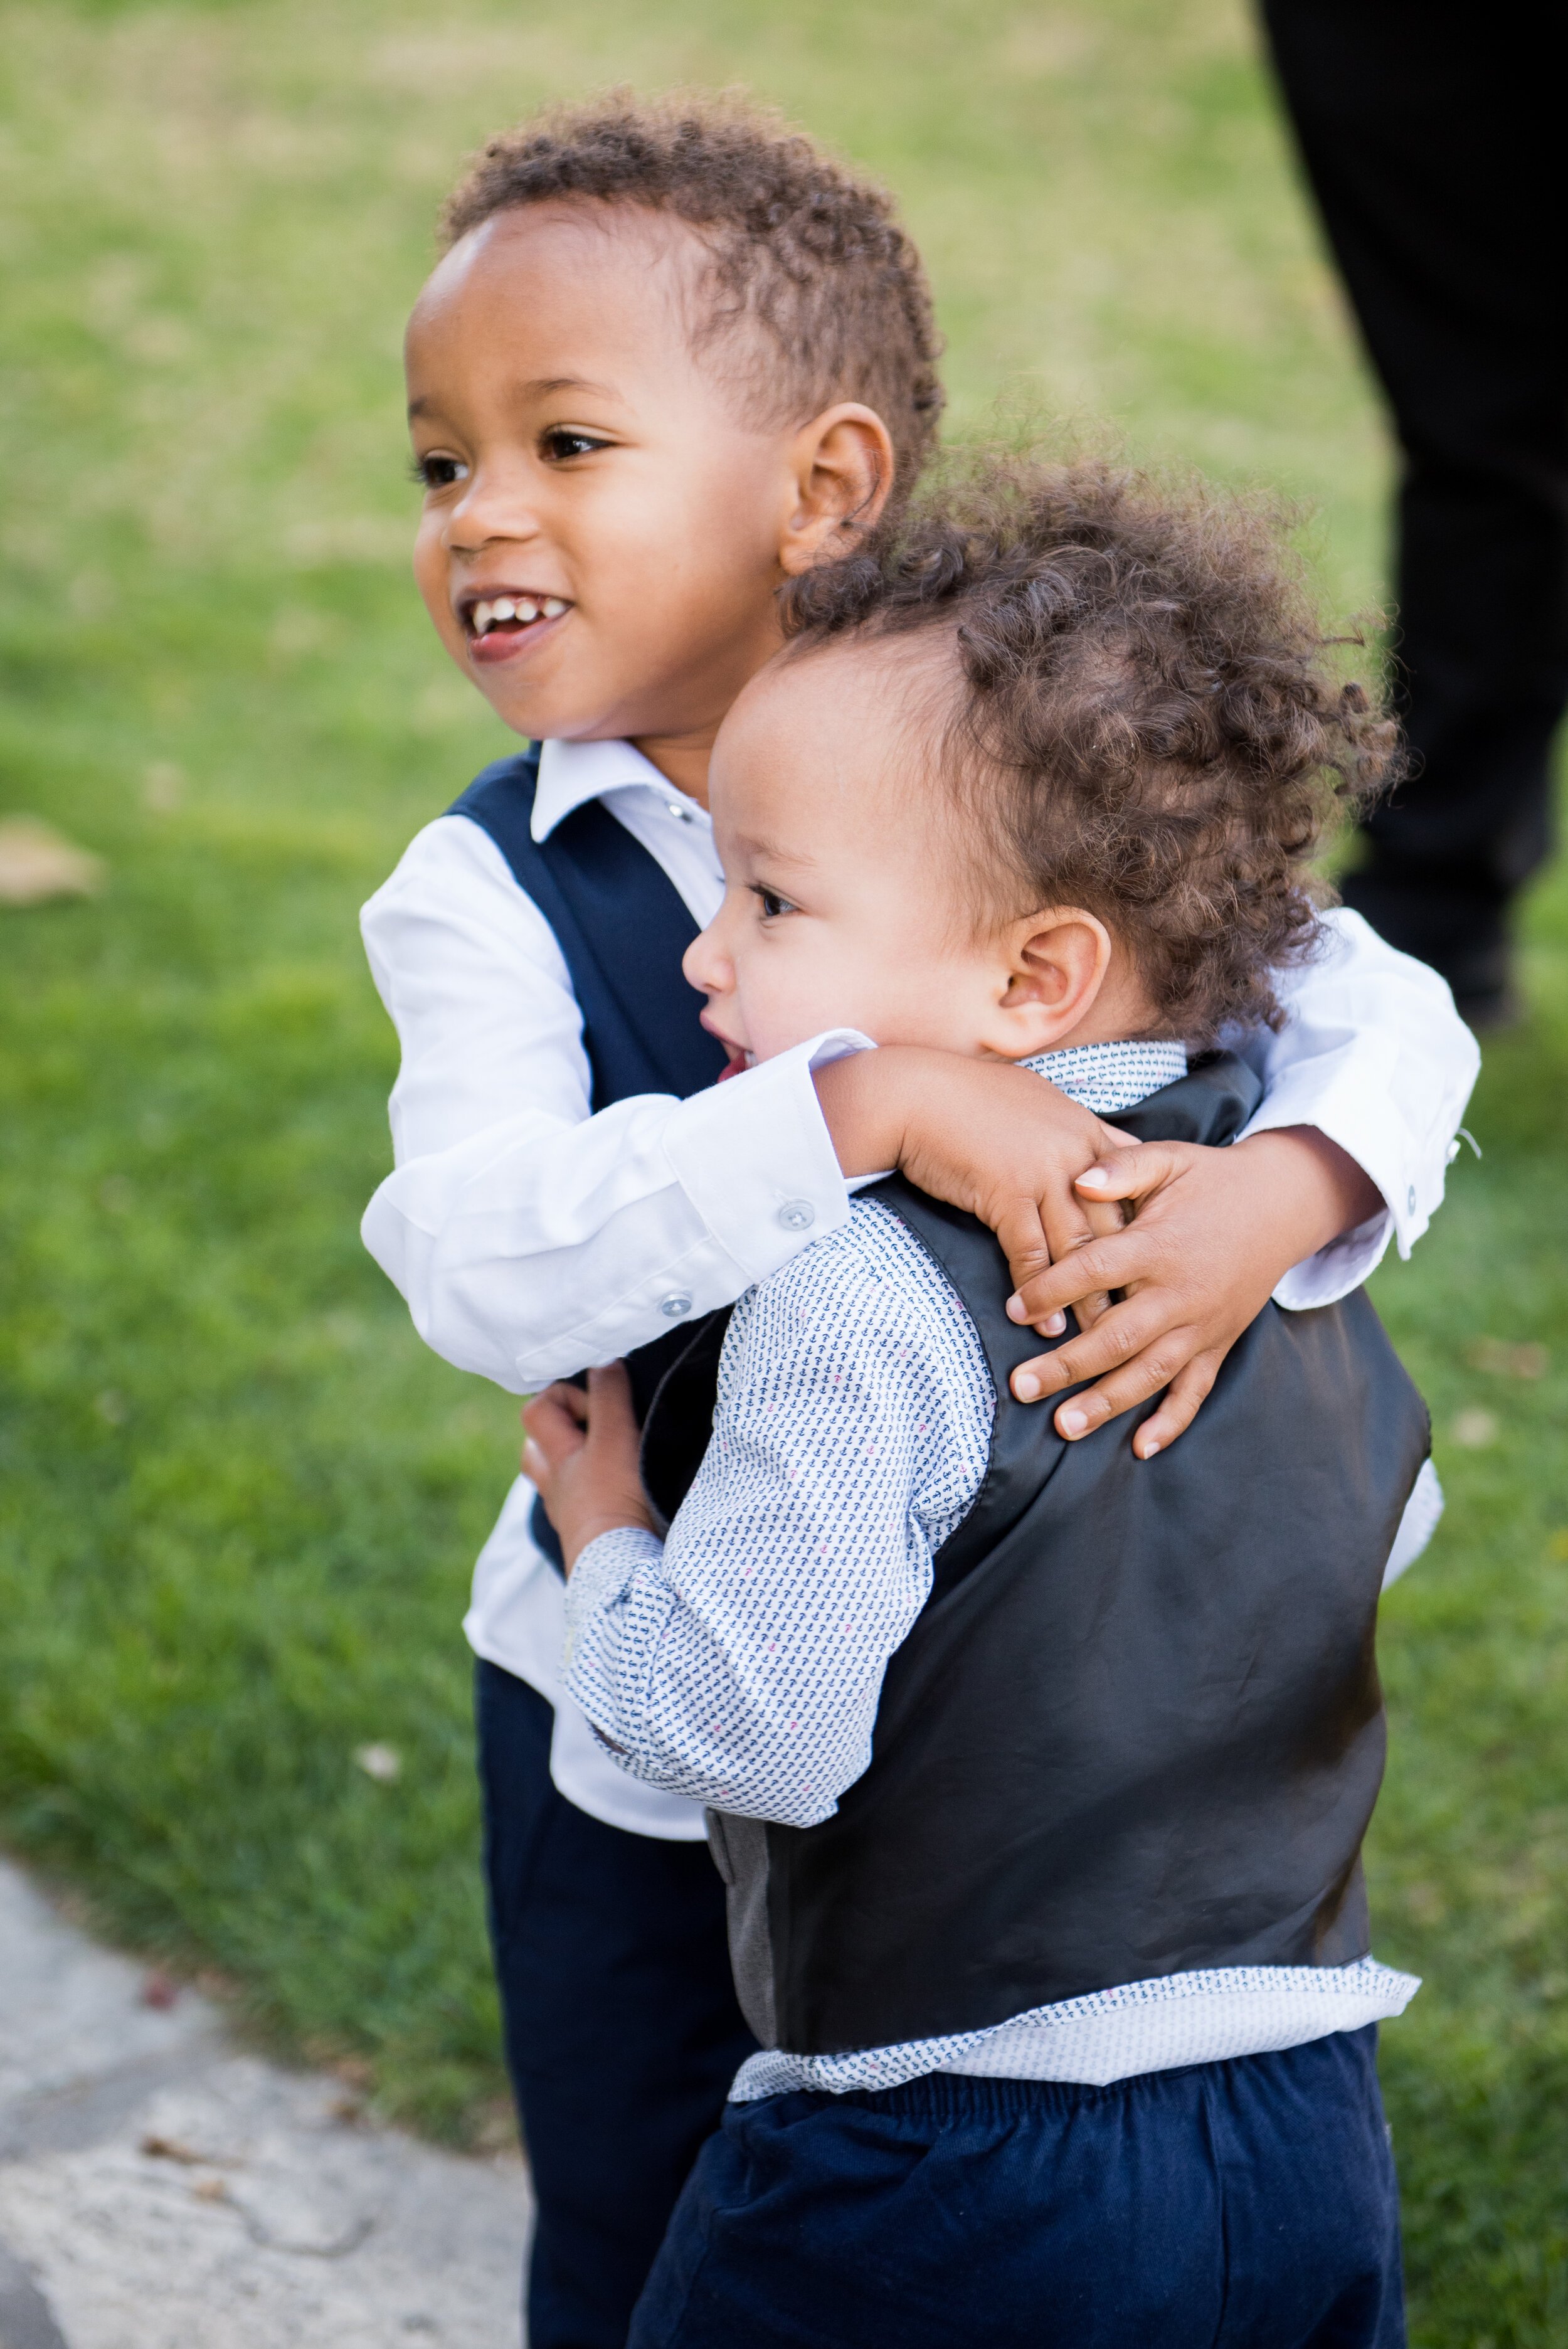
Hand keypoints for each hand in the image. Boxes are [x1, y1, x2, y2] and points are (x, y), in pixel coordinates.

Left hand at [521, 1362, 654, 1573]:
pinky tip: (622, 1494)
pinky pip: (581, 1507)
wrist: (622, 1572)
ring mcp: (570, 1515)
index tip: (604, 1400)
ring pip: (557, 1480)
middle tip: (596, 1428)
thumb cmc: (615, 1502)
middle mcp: (555, 1486)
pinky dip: (595, 1494)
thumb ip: (609, 1397)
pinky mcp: (591, 1539)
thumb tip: (605, 1361)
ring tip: (611, 1457)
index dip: (566, 1394)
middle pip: (536, 1450)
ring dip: (575, 1464)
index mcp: (555, 1458)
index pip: (538, 1409)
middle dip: (560, 1431)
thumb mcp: (615, 1438)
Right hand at [814, 1047, 1132, 1329]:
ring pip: (1080, 1247)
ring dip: (1089, 1298)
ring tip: (1098, 1337)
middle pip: (1116, 1225)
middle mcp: (1076, 1151)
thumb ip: (1068, 1129)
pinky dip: (1039, 1293)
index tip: (1152, 1269)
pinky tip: (1047, 1324)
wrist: (914, 1094)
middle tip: (1141, 1319)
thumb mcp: (1035, 1100)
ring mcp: (1044, 1171)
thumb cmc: (968, 1098)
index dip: (1145, 1232)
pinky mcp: (1008, 1192)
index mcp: (1087, 1129)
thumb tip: (1087, 1156)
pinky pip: (1031, 1253)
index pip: (1136, 1187)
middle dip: (1129, 1276)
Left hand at [1003, 1127, 1382, 1457]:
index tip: (1013, 1308)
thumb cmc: (1210, 1179)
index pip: (1097, 1272)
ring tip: (1063, 1426)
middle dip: (1067, 1365)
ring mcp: (1202, 1326)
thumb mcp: (1169, 1158)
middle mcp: (1181, 1294)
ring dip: (1107, 1403)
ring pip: (1150, 1373)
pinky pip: (1196, 1390)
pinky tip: (1140, 1448)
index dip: (1052, 1290)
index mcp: (1160, 1246)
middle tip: (1021, 1386)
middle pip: (1117, 1336)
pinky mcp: (1218, 1344)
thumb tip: (1077, 1179)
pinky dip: (1171, 1422)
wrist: (1281, 1204)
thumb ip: (1122, 1167)